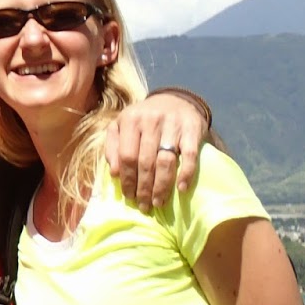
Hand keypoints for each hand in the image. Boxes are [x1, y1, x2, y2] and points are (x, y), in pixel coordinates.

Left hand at [103, 92, 207, 210]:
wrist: (174, 100)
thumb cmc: (143, 119)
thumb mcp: (121, 126)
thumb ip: (112, 146)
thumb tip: (114, 173)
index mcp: (130, 120)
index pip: (127, 156)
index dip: (127, 179)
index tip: (129, 197)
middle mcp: (150, 121)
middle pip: (145, 162)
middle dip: (144, 187)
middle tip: (144, 205)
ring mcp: (172, 124)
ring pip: (165, 161)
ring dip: (161, 186)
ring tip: (158, 202)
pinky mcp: (192, 128)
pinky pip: (189, 155)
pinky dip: (186, 173)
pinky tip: (181, 188)